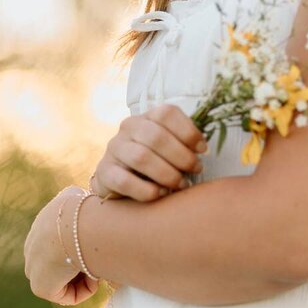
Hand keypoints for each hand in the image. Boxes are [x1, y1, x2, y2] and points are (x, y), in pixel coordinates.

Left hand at [23, 187, 100, 304]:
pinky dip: (84, 289)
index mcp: (41, 225)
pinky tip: (95, 277)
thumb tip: (83, 206)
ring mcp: (34, 267)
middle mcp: (33, 245)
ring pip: (64, 278)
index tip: (99, 242)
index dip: (82, 244)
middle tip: (102, 257)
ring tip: (101, 266)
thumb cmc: (80, 208)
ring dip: (85, 276)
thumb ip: (75, 200)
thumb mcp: (76, 194)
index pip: (60, 240)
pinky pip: (67, 295)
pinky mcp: (39, 286)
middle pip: (61, 261)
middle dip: (83, 262)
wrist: (73, 226)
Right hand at [92, 104, 207, 201]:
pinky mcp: (104, 172)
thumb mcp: (168, 147)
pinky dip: (146, 189)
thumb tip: (203, 150)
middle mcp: (128, 127)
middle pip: (156, 136)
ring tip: (181, 184)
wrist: (119, 180)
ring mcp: (114, 148)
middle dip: (181, 155)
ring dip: (167, 173)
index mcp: (147, 116)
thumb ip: (184, 143)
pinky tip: (161, 193)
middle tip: (196, 170)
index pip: (167, 113)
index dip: (188, 131)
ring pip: (141, 157)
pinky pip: (124, 180)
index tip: (203, 150)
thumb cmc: (154, 162)